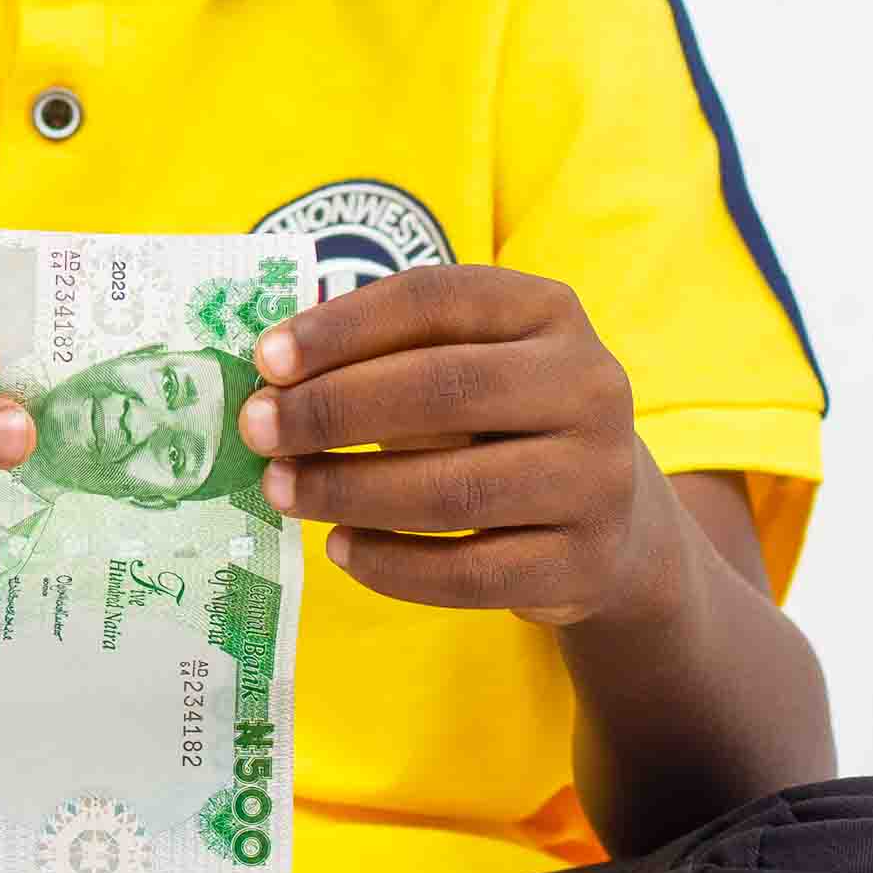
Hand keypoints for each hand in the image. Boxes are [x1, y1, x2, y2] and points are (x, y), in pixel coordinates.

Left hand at [239, 266, 675, 626]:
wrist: (615, 526)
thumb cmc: (505, 425)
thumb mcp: (468, 364)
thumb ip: (385, 355)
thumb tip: (269, 374)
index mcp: (549, 311)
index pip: (435, 300)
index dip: (343, 326)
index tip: (265, 359)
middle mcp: (589, 385)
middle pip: (444, 389)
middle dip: (333, 410)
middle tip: (257, 429)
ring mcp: (596, 479)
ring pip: (453, 489)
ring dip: (348, 490)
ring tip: (281, 488)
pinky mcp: (584, 563)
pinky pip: (469, 572)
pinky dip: (391, 564)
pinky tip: (339, 547)